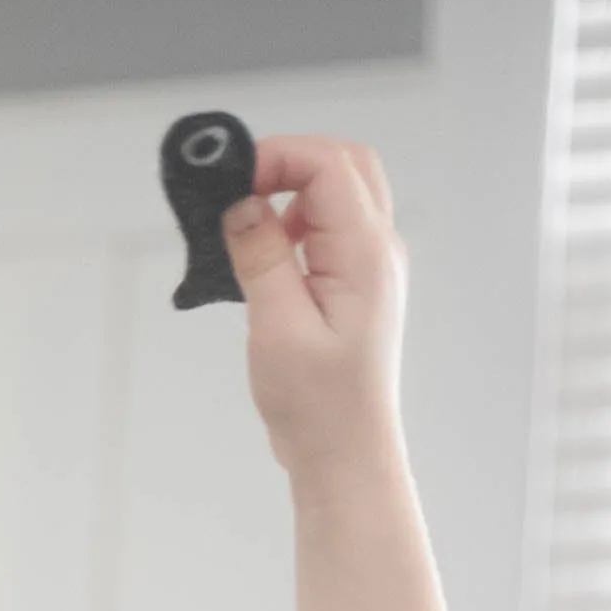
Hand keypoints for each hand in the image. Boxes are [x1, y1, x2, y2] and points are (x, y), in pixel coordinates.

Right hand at [223, 137, 408, 480]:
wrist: (345, 453)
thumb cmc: (317, 406)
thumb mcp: (277, 326)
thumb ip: (260, 255)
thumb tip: (241, 203)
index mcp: (366, 255)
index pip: (328, 165)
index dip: (277, 157)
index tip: (232, 181)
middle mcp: (379, 250)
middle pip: (344, 163)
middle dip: (289, 162)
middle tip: (240, 191)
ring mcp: (372, 265)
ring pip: (340, 191)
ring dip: (292, 191)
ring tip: (249, 229)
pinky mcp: (357, 282)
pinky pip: (331, 226)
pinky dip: (295, 221)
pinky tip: (266, 255)